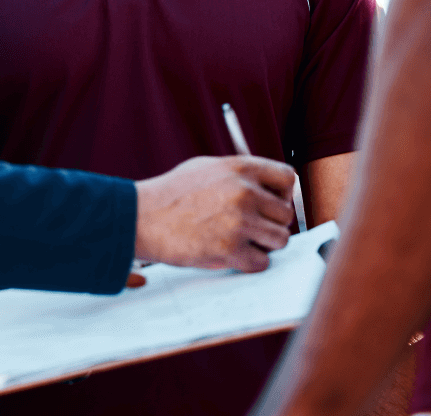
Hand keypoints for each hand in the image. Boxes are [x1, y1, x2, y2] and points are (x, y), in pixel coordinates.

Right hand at [134, 156, 295, 271]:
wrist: (143, 217)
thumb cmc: (172, 193)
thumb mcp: (207, 168)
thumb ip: (240, 174)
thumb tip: (269, 187)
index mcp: (240, 168)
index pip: (288, 178)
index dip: (283, 194)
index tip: (272, 204)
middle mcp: (244, 192)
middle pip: (286, 214)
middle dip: (272, 223)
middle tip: (254, 228)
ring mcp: (239, 222)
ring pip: (280, 239)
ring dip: (265, 244)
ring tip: (244, 242)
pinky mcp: (231, 249)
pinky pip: (262, 262)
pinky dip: (251, 263)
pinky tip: (234, 255)